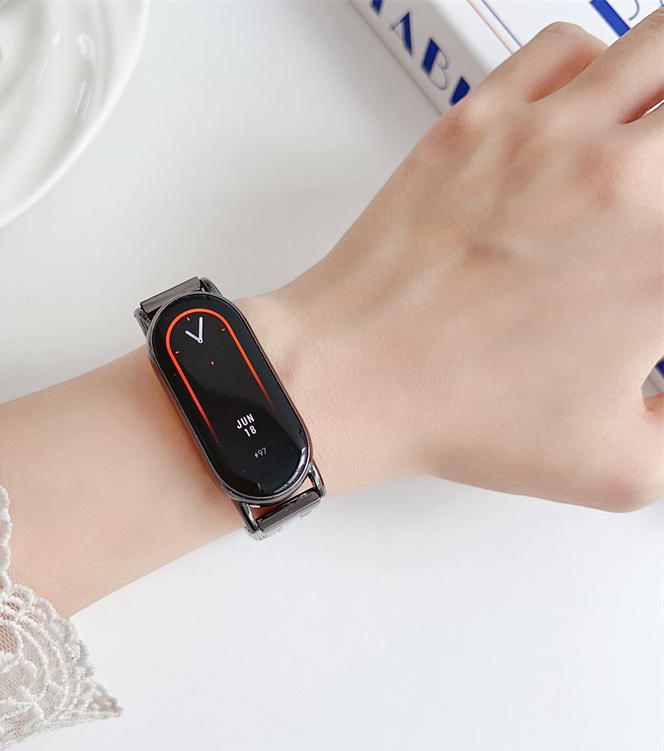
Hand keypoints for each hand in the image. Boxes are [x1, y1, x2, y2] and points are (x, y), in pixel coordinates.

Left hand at [245, 12, 663, 510]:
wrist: (355, 376)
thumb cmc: (460, 415)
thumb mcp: (615, 466)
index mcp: (663, 262)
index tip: (656, 262)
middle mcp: (620, 182)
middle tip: (656, 183)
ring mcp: (545, 139)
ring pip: (656, 47)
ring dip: (661, 90)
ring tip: (641, 136)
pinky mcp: (477, 121)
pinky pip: (565, 46)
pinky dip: (588, 66)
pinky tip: (576, 113)